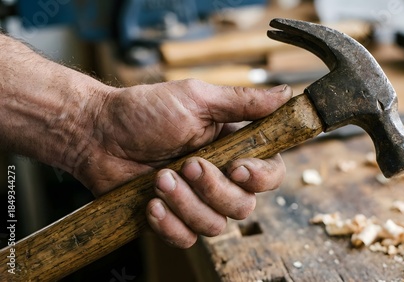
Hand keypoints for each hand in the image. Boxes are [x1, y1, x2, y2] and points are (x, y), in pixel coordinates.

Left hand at [78, 79, 291, 247]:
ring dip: (186, 203)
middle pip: (244, 205)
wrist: (98, 134)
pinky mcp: (173, 219)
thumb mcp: (197, 98)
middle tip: (187, 164)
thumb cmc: (145, 111)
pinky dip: (169, 224)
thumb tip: (285, 93)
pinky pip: (186, 239)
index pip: (270, 173)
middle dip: (214, 189)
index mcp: (232, 147)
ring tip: (160, 178)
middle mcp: (220, 177)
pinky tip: (151, 203)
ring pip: (215, 226)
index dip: (260, 178)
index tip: (237, 167)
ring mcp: (196, 201)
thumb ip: (242, 102)